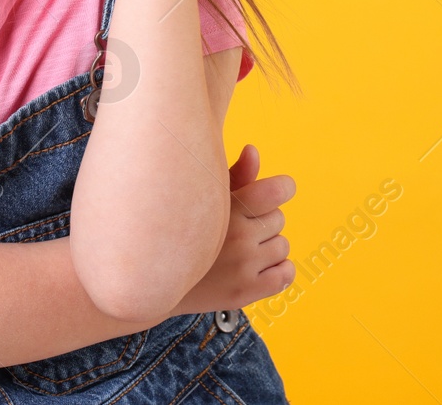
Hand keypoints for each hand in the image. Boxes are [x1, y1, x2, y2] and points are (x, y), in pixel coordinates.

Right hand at [168, 144, 295, 316]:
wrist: (156, 280)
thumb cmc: (184, 229)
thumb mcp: (203, 196)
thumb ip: (235, 175)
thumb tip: (253, 150)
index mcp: (229, 208)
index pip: (279, 190)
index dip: (282, 188)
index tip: (277, 191)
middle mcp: (239, 237)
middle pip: (279, 219)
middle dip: (264, 221)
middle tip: (238, 228)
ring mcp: (243, 267)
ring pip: (283, 246)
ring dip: (269, 247)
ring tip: (241, 249)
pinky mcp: (245, 292)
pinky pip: (286, 275)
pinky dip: (280, 270)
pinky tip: (259, 266)